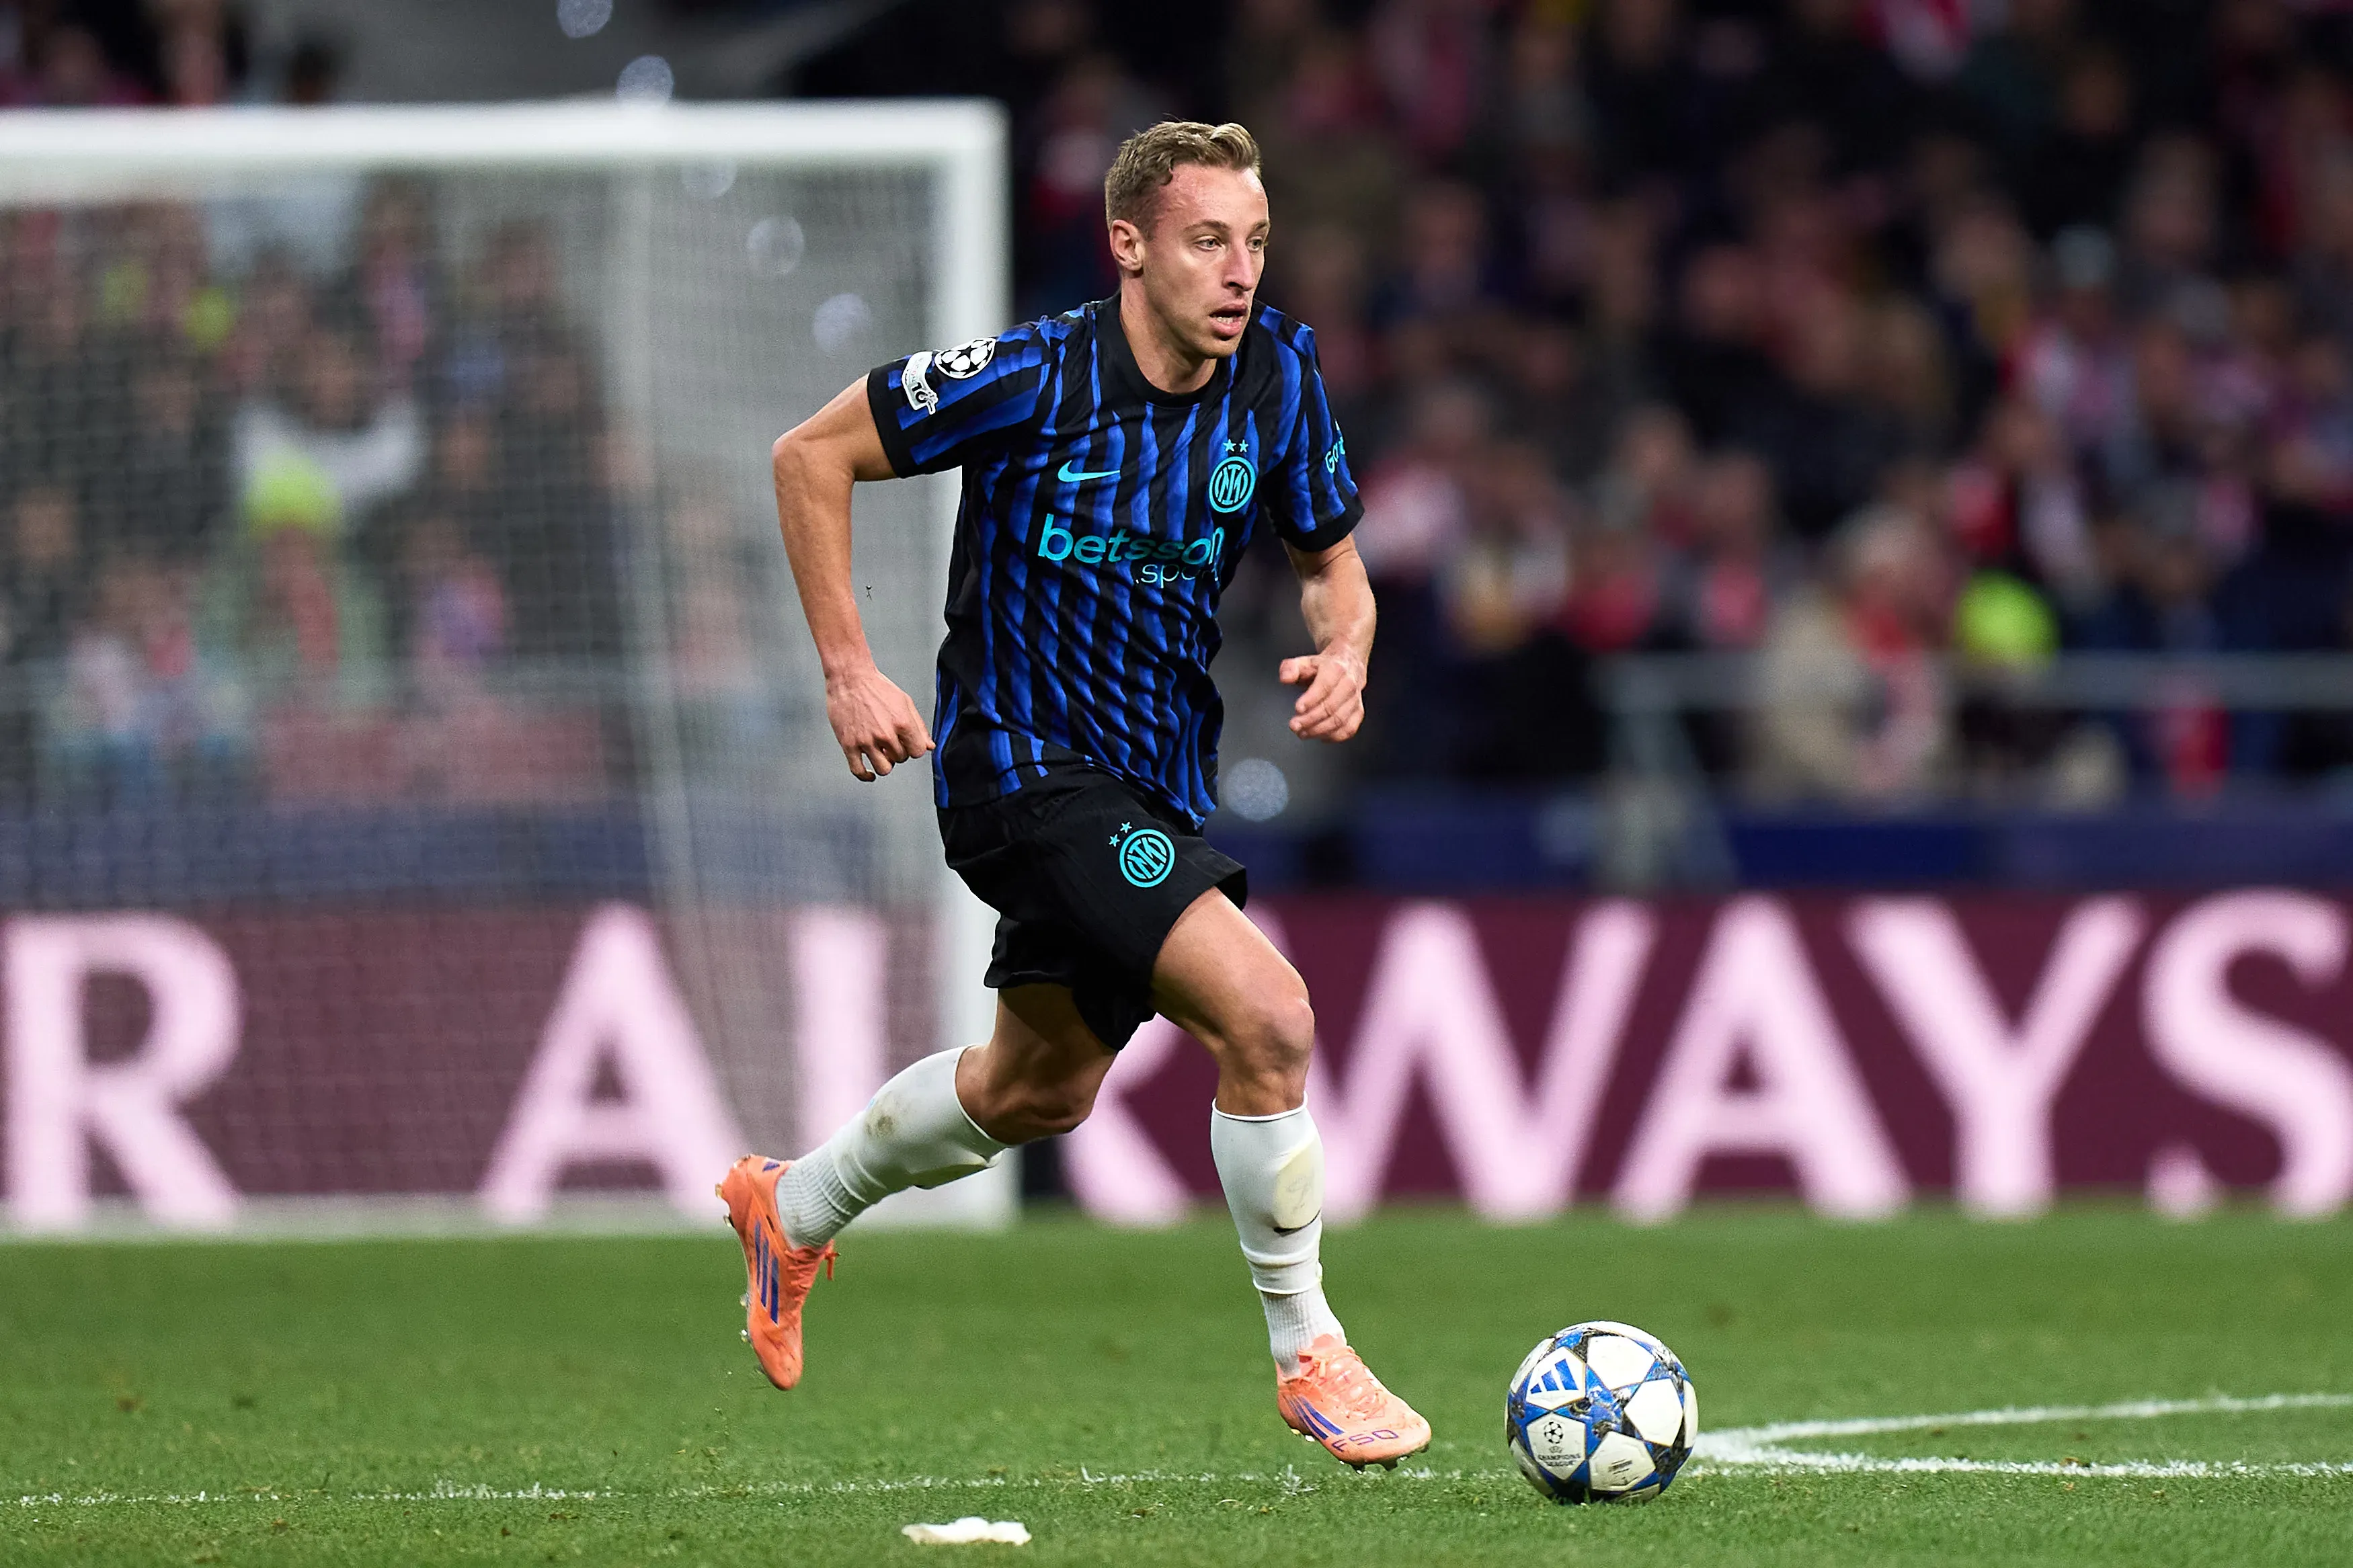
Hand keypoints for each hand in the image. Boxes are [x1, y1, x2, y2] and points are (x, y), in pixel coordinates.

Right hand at [825, 663, 932, 780]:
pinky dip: (865, 775)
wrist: (850, 678)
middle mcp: (885, 734)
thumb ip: (919, 727)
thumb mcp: (905, 703)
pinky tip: (869, 773)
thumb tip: (930, 747)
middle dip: (898, 752)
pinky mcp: (849, 744)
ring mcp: (866, 741)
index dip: (913, 748)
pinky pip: (858, 770)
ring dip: (885, 763)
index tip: (907, 744)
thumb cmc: (877, 687)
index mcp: (902, 723)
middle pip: (901, 759)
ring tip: (881, 752)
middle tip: (890, 741)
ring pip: (884, 769)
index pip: (918, 752)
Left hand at [1279, 651, 1366, 742]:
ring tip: (1302, 733)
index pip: (1325, 686)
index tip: (1298, 709)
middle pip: (1331, 706)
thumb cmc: (1323, 666)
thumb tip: (1285, 678)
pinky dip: (1333, 736)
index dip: (1311, 699)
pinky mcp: (1358, 712)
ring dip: (1319, 730)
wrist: (1347, 664)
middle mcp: (1349, 684)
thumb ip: (1290, 668)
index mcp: (1336, 668)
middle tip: (1295, 725)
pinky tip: (1319, 736)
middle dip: (1311, 719)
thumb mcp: (1304, 662)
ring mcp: (1355, 699)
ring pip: (1340, 720)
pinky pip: (1349, 729)